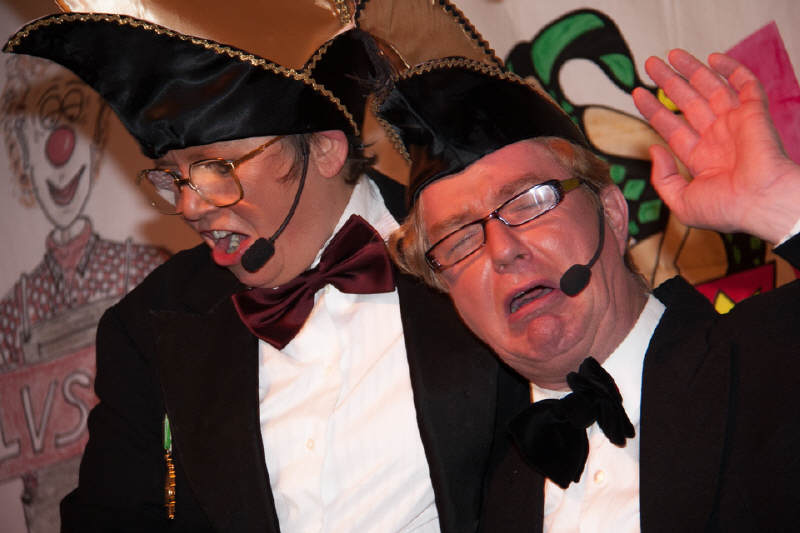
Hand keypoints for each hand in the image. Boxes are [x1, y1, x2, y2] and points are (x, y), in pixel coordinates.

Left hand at [632, 49, 799, 243]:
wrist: (760, 203)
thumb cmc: (726, 210)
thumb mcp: (681, 202)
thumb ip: (663, 178)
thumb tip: (654, 149)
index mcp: (700, 158)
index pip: (671, 127)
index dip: (653, 109)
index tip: (637, 92)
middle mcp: (717, 137)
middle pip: (687, 102)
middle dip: (668, 82)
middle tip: (650, 63)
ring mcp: (735, 123)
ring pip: (710, 87)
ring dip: (691, 69)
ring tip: (669, 55)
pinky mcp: (755, 112)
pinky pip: (745, 83)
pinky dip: (731, 68)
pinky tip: (713, 57)